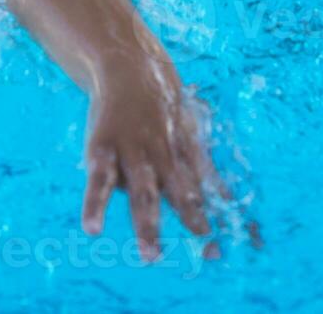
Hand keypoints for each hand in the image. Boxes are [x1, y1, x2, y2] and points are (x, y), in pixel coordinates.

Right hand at [80, 54, 230, 261]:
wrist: (128, 67)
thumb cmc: (161, 109)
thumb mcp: (188, 134)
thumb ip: (204, 170)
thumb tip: (229, 200)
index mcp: (184, 152)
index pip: (203, 187)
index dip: (212, 213)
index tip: (222, 243)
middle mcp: (162, 153)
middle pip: (179, 190)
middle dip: (191, 218)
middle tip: (205, 250)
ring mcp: (133, 150)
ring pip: (142, 190)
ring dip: (147, 223)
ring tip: (151, 255)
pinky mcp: (103, 148)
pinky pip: (99, 180)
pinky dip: (95, 205)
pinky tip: (92, 229)